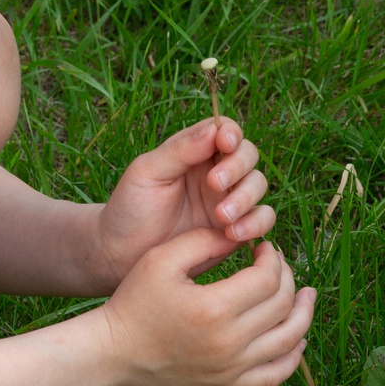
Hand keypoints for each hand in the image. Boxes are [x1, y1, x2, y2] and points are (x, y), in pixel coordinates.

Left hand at [89, 117, 274, 286]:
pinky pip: (262, 220)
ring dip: (246, 198)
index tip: (224, 143)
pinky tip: (232, 233)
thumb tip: (215, 130)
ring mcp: (229, 201)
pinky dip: (256, 224)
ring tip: (221, 217)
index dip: (231, 134)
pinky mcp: (236, 229)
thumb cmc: (130, 208)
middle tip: (215, 185)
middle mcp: (217, 173)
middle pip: (248, 156)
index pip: (226, 131)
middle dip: (237, 168)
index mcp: (196, 152)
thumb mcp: (148, 172)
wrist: (123, 255)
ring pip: (258, 186)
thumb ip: (180, 150)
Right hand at [98, 228, 314, 385]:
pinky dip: (295, 356)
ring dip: (303, 313)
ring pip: (290, 339)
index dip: (273, 257)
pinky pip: (277, 374)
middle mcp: (229, 343)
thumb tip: (245, 235)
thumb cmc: (135, 301)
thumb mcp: (163, 259)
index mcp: (213, 308)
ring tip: (306, 294)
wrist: (115, 352)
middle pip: (282, 304)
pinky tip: (298, 336)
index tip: (264, 248)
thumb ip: (205, 240)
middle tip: (276, 265)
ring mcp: (232, 369)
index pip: (268, 278)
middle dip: (287, 277)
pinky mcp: (229, 385)